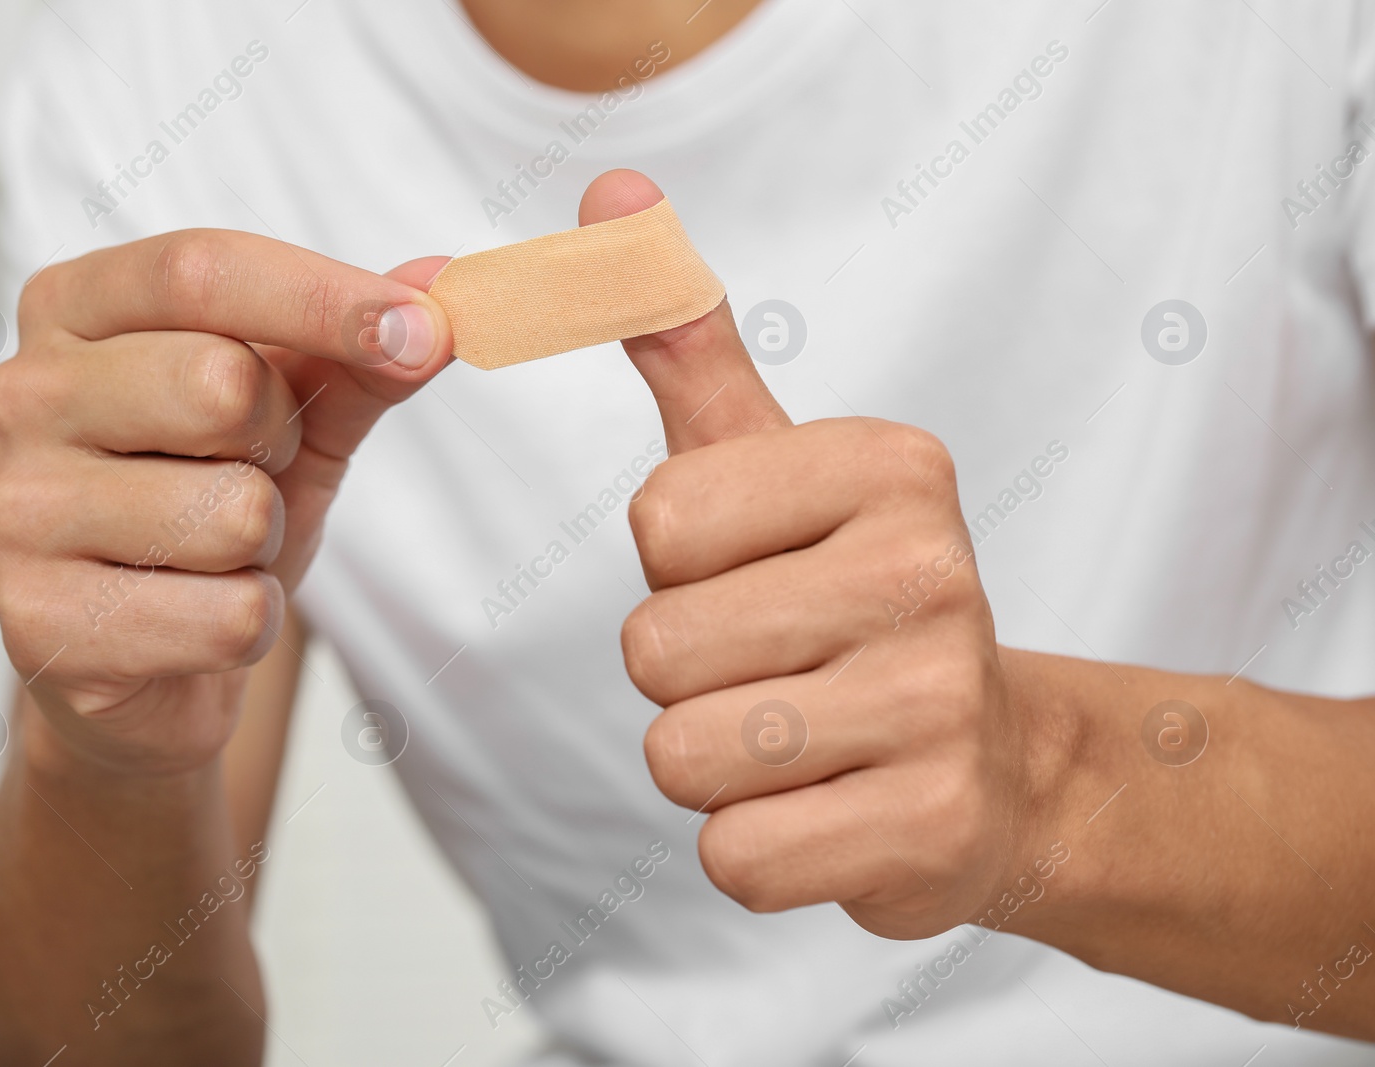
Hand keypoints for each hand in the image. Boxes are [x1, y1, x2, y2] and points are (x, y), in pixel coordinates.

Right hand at [0, 231, 451, 775]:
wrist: (147, 657)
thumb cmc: (207, 502)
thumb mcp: (293, 415)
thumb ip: (358, 354)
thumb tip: (449, 290)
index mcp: (72, 308)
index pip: (201, 269)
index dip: (324, 296)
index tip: (422, 326)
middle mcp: (20, 394)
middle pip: (221, 382)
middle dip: (282, 440)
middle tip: (254, 470)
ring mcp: (16, 511)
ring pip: (234, 514)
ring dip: (265, 545)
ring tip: (214, 553)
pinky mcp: (41, 625)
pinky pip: (228, 617)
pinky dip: (248, 625)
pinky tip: (192, 620)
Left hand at [597, 171, 1047, 937]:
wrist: (998, 764)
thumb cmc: (848, 596)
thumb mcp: (771, 462)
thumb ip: (683, 339)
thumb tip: (608, 196)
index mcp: (890, 465)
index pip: (659, 522)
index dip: (677, 567)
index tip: (757, 572)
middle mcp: (931, 573)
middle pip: (657, 649)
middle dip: (685, 677)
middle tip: (779, 670)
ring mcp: (941, 707)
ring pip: (685, 757)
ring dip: (712, 765)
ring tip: (799, 740)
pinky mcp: (935, 830)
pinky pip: (736, 856)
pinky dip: (754, 846)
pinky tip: (827, 809)